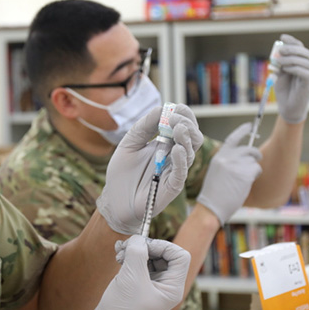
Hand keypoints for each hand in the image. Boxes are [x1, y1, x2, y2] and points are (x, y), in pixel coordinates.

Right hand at [82, 235, 190, 309]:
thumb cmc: (123, 309)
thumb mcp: (131, 276)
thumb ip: (137, 252)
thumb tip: (138, 238)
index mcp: (173, 288)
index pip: (180, 256)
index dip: (164, 246)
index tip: (144, 245)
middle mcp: (167, 286)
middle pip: (165, 255)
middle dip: (146, 247)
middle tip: (128, 245)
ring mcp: (154, 285)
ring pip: (151, 258)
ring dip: (136, 251)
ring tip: (120, 252)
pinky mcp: (142, 284)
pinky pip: (141, 264)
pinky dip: (131, 258)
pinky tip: (119, 257)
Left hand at [97, 104, 202, 234]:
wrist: (115, 201)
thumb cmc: (123, 173)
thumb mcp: (129, 143)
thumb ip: (144, 127)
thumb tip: (161, 108)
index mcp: (166, 142)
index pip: (183, 124)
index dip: (182, 114)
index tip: (174, 108)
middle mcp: (174, 155)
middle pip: (193, 135)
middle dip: (187, 123)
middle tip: (174, 118)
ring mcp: (175, 170)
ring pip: (191, 151)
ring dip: (186, 137)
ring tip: (177, 128)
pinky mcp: (172, 185)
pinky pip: (182, 171)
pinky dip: (181, 159)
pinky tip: (177, 149)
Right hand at [197, 123, 262, 224]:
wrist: (210, 207)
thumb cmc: (214, 194)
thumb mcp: (217, 172)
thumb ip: (228, 162)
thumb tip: (244, 158)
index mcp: (219, 157)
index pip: (233, 139)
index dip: (242, 131)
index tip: (249, 125)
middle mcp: (227, 158)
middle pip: (248, 149)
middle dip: (255, 154)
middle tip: (257, 158)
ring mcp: (236, 165)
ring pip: (254, 161)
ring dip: (253, 169)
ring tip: (244, 180)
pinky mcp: (244, 174)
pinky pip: (256, 170)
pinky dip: (255, 175)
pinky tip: (247, 183)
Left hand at [274, 34, 308, 123]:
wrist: (288, 107)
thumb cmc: (284, 90)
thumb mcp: (279, 74)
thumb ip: (279, 64)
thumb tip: (276, 54)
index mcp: (303, 62)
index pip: (300, 48)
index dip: (292, 41)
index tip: (282, 37)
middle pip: (304, 52)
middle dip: (291, 48)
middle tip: (280, 50)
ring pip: (304, 60)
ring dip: (290, 58)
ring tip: (278, 61)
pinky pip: (304, 71)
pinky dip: (293, 68)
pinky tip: (285, 69)